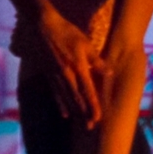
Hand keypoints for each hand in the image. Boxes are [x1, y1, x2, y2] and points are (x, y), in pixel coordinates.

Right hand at [37, 9, 105, 126]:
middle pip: (77, 99)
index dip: (93, 105)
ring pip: (67, 98)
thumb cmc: (66, 32)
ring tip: (81, 124)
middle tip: (91, 128)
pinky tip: (65, 114)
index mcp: (77, 66)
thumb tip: (109, 72)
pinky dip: (61, 104)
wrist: (43, 26)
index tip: (99, 118)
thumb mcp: (85, 43)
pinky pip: (55, 93)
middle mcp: (66, 74)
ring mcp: (56, 75)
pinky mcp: (48, 74)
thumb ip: (96, 60)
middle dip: (85, 113)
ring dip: (75, 112)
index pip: (88, 90)